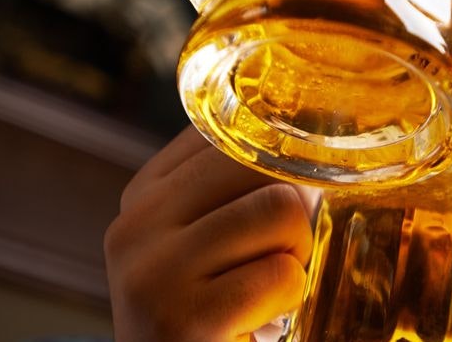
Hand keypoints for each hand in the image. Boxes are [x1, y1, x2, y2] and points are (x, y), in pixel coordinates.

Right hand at [105, 128, 312, 341]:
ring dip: (296, 257)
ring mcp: (152, 271)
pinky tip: (259, 322)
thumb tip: (316, 136)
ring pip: (280, 210)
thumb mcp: (213, 241)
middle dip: (293, 211)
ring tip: (265, 292)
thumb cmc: (216, 318)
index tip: (280, 204)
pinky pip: (283, 274)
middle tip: (273, 260)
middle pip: (261, 162)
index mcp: (144, 194)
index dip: (280, 160)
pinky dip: (290, 299)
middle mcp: (135, 224)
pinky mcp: (181, 318)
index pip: (233, 129)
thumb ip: (241, 187)